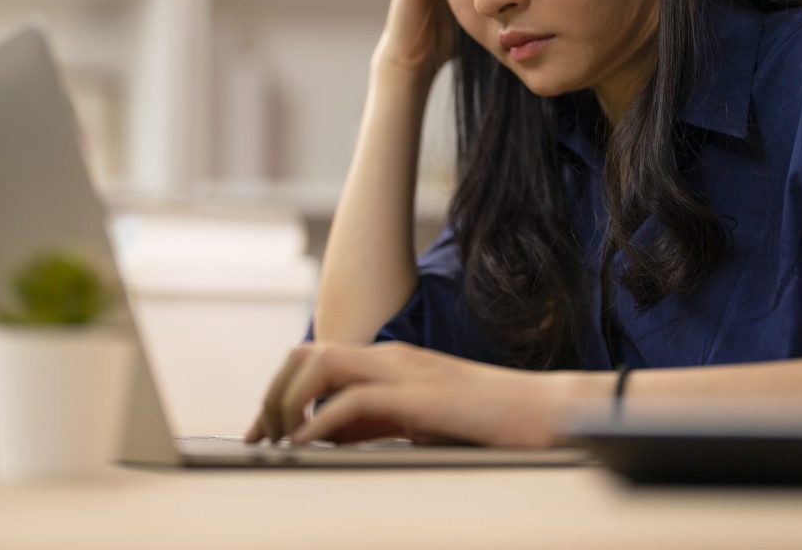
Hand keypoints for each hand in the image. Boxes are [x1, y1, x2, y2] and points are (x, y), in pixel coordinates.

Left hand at [243, 341, 578, 447]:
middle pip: (306, 355)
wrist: (543, 412)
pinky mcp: (418, 395)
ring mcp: (403, 371)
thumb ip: (373, 422)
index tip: (260, 433)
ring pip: (320, 365)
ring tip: (277, 440)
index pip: (314, 361)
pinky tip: (304, 447)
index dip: (278, 394)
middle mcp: (389, 357)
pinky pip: (352, 400)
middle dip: (272, 394)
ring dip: (288, 402)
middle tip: (257, 438)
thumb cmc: (486, 422)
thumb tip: (324, 436)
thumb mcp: (416, 422)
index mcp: (388, 362)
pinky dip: (318, 423)